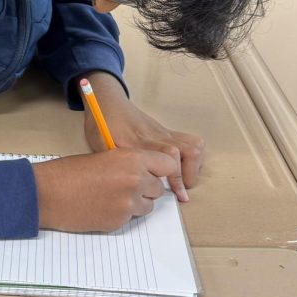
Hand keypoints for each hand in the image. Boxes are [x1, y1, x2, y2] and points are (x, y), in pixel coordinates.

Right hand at [33, 149, 179, 233]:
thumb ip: (129, 164)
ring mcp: (128, 204)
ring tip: (111, 197)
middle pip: (158, 188)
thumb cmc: (70, 172)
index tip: (153, 173)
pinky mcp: (119, 221)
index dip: (160, 170)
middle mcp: (135, 181)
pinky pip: (131, 219)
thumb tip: (146, 174)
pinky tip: (102, 207)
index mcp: (132, 159)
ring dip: (136, 203)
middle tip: (124, 186)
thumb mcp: (105, 157)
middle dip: (146, 188)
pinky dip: (121, 215)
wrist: (47, 194)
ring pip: (148, 206)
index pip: (168, 165)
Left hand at [81, 72, 204, 203]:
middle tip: (181, 192)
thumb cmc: (101, 125)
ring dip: (195, 165)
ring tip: (186, 180)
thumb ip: (116, 165)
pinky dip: (194, 157)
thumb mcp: (101, 147)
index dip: (177, 178)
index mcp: (138, 142)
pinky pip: (190, 140)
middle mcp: (155, 137)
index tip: (178, 194)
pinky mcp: (166, 131)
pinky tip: (184, 168)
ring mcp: (163, 133)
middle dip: (189, 174)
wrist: (107, 101)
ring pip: (193, 144)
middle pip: (187, 150)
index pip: (169, 156)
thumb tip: (130, 188)